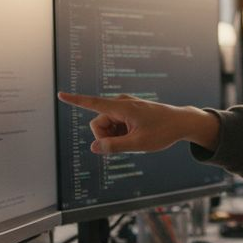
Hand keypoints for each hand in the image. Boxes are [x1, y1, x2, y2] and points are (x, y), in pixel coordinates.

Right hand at [56, 92, 218, 153]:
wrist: (182, 123)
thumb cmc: (163, 131)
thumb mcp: (138, 143)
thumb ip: (114, 146)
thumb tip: (94, 148)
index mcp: (122, 107)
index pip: (93, 104)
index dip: (75, 100)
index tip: (60, 94)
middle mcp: (121, 104)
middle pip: (98, 124)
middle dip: (105, 137)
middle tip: (126, 143)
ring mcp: (125, 107)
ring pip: (106, 127)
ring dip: (115, 137)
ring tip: (135, 138)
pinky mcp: (128, 112)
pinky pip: (115, 126)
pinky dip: (120, 134)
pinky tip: (135, 135)